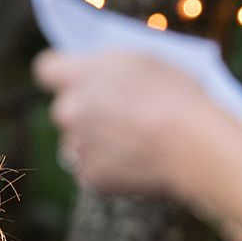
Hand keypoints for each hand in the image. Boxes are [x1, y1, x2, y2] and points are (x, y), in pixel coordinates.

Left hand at [32, 49, 222, 198]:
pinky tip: (136, 163)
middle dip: (84, 111)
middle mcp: (68, 110)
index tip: (75, 79)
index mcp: (79, 75)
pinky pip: (92, 170)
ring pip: (76, 143)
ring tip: (133, 142)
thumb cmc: (177, 97)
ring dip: (95, 142)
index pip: (46, 69)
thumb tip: (97, 75)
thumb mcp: (144, 62)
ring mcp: (77, 147)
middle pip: (64, 109)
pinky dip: (109, 169)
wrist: (195, 145)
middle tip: (116, 114)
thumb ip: (110, 67)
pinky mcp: (90, 178)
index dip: (62, 74)